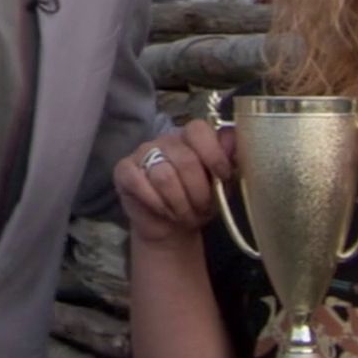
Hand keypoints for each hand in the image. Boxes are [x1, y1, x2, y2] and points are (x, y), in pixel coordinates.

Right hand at [113, 120, 234, 244]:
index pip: (198, 130)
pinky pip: (140, 183)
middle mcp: (165, 140)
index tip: (223, 176)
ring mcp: (142, 152)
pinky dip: (157, 203)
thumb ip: (228, 160)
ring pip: (164, 176)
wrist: (173, 227)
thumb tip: (233, 141)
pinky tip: (165, 212)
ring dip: (179, 203)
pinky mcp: (124, 170)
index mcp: (190, 137)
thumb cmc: (199, 201)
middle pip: (185, 160)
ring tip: (185, 215)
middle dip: (198, 192)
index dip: (213, 154)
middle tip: (203, 208)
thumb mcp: (221, 184)